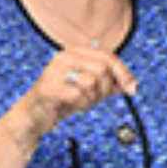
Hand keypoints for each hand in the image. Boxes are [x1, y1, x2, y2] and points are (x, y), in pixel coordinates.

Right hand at [14, 47, 137, 139]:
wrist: (34, 115)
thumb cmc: (61, 99)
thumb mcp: (89, 88)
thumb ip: (109, 83)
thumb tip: (131, 84)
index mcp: (74, 52)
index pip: (108, 56)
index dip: (123, 72)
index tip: (132, 88)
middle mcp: (64, 57)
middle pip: (102, 67)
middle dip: (105, 88)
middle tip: (95, 99)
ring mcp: (55, 71)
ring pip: (92, 80)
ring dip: (91, 98)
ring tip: (79, 101)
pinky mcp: (49, 88)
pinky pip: (79, 95)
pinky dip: (81, 104)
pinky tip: (71, 105)